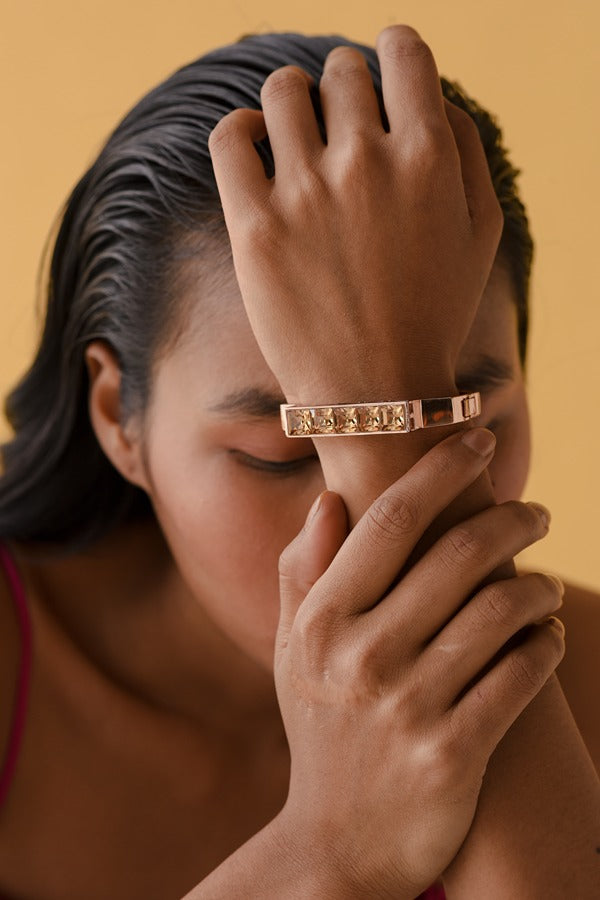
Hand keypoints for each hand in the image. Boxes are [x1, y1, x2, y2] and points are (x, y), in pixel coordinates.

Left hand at [208, 25, 502, 401]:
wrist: (378, 392)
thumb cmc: (433, 314)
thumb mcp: (481, 233)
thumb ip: (464, 150)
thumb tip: (429, 97)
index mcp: (428, 157)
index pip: (403, 51)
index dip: (393, 55)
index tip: (384, 77)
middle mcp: (366, 163)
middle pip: (341, 71)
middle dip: (344, 89)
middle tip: (341, 127)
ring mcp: (306, 194)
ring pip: (282, 91)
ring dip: (291, 101)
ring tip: (294, 133)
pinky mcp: (256, 227)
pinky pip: (229, 137)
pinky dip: (239, 129)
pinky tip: (253, 147)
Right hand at [272, 430, 563, 897]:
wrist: (336, 846)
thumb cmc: (320, 730)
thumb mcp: (294, 652)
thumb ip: (303, 572)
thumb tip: (330, 499)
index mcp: (324, 618)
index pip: (392, 517)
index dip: (442, 467)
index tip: (479, 437)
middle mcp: (363, 654)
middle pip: (459, 554)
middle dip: (511, 519)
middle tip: (536, 511)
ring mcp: (408, 706)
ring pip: (500, 612)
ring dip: (535, 586)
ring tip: (543, 582)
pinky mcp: (453, 754)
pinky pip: (520, 678)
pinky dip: (545, 646)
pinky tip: (548, 635)